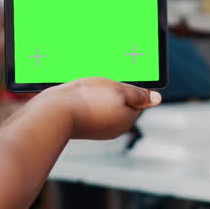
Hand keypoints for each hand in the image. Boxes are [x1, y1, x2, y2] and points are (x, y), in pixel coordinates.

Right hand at [43, 77, 160, 139]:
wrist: (53, 112)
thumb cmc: (87, 100)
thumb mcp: (119, 90)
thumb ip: (139, 95)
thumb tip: (157, 98)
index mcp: (126, 120)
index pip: (138, 102)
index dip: (130, 88)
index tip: (118, 80)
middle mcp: (113, 128)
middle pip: (121, 104)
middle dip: (113, 91)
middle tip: (101, 81)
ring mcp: (96, 128)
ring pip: (103, 105)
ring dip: (98, 94)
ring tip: (87, 86)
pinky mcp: (80, 125)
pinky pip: (88, 109)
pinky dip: (85, 99)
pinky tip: (77, 93)